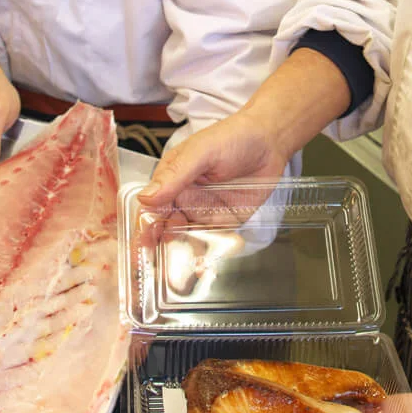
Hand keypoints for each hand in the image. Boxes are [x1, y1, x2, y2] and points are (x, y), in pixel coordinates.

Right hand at [133, 108, 287, 255]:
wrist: (270, 142)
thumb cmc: (232, 138)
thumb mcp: (201, 152)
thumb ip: (175, 175)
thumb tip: (146, 198)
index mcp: (171, 179)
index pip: (151, 207)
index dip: (144, 227)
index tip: (141, 245)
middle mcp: (184, 198)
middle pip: (164, 227)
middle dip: (158, 248)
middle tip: (156, 266)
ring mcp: (203, 211)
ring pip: (185, 238)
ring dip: (179, 256)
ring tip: (177, 274)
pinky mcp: (224, 222)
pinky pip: (211, 241)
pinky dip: (204, 255)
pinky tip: (201, 267)